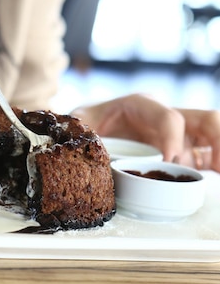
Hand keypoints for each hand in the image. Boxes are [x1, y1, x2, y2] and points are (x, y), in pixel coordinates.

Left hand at [72, 94, 219, 171]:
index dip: (173, 138)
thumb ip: (80, 126)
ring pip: (211, 136)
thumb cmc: (87, 122)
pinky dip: (215, 165)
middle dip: (217, 140)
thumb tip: (79, 136)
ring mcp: (178, 136)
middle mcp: (166, 117)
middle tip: (217, 167)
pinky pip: (205, 157)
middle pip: (205, 120)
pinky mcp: (182, 153)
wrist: (90, 129)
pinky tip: (217, 177)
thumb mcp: (80, 121)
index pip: (169, 117)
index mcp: (142, 106)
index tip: (169, 161)